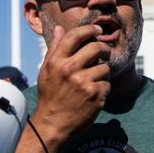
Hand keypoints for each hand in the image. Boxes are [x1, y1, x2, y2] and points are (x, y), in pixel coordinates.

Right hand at [33, 24, 112, 139]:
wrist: (53, 124)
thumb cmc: (50, 96)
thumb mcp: (46, 71)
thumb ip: (54, 49)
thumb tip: (59, 28)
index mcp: (57, 62)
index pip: (75, 36)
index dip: (89, 29)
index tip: (98, 29)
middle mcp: (70, 70)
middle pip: (96, 48)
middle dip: (104, 48)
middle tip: (104, 52)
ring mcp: (84, 83)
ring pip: (105, 68)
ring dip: (102, 73)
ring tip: (93, 81)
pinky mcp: (96, 95)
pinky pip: (107, 84)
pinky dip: (103, 89)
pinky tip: (93, 95)